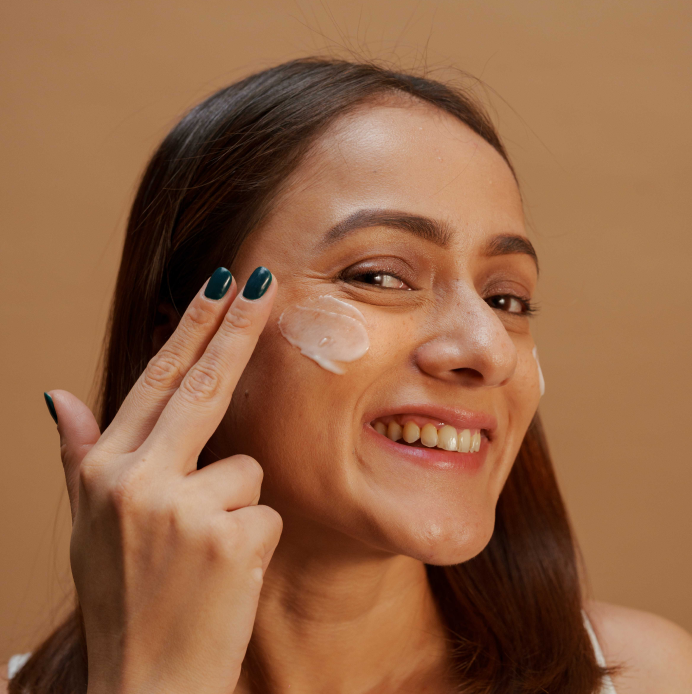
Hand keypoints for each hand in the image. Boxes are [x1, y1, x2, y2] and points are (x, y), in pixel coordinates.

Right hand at [48, 267, 281, 693]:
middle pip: (203, 385)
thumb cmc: (125, 596)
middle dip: (236, 326)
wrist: (145, 685)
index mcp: (105, 469)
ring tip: (205, 552)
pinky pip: (265, 510)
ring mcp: (182, 509)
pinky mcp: (228, 538)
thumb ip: (79, 455)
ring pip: (246, 467)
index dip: (191, 328)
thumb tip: (58, 395)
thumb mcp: (88, 525)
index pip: (157, 379)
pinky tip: (225, 573)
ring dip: (236, 504)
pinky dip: (254, 538)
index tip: (218, 285)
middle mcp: (138, 480)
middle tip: (261, 281)